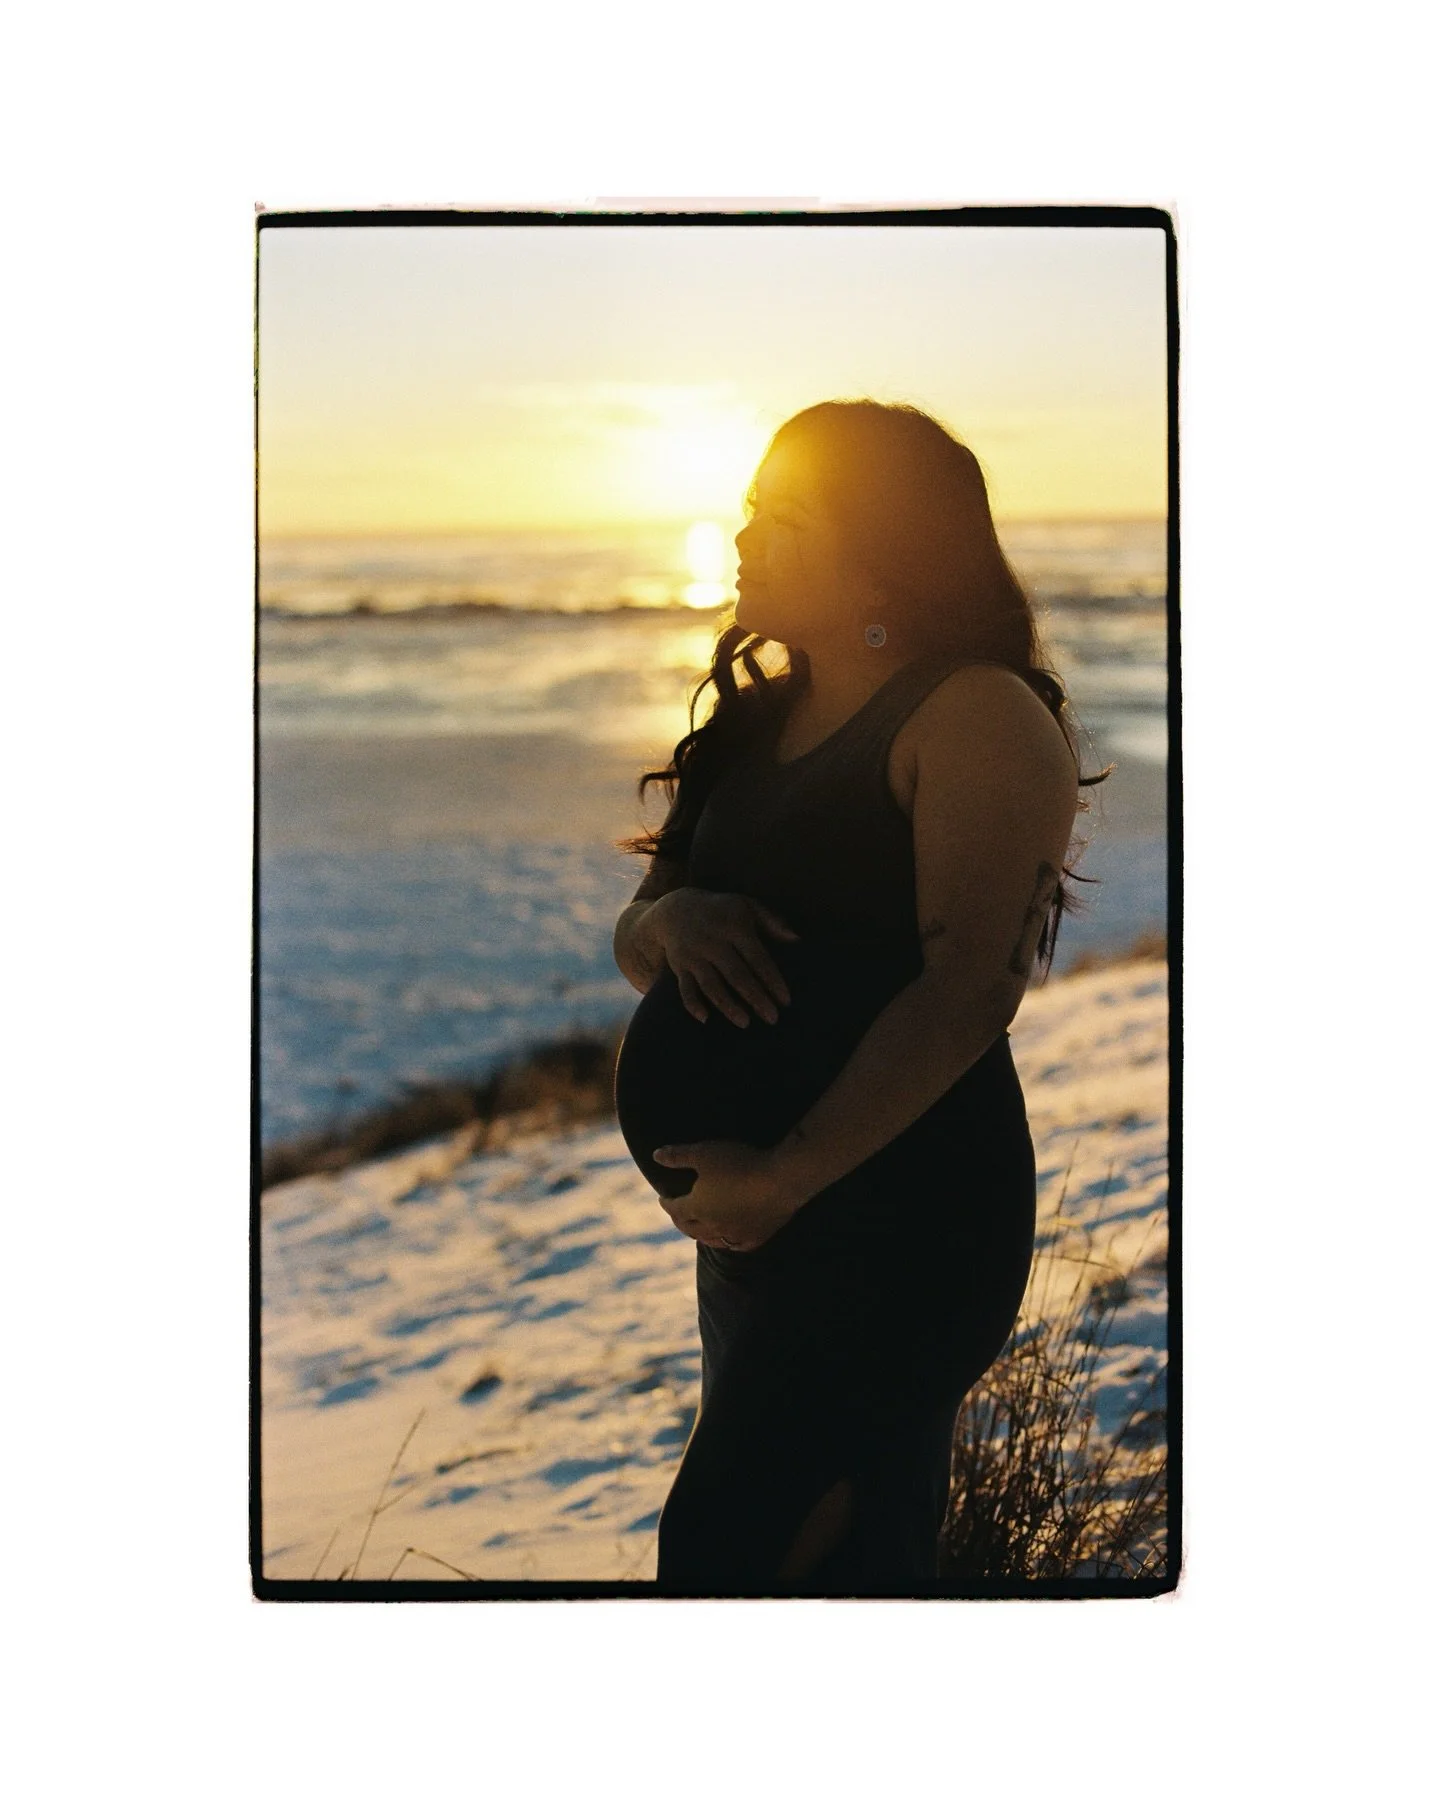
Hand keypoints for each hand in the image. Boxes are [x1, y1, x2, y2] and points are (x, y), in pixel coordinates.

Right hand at [638, 889, 799, 1026]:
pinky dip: (693, 1004)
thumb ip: (772, 921)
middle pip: (737, 975)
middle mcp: (713, 942)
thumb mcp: (746, 905)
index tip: (785, 1000)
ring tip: (745, 1023)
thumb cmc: (721, 911)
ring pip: (712, 985)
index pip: (757, 958)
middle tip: (773, 1019)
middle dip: (756, 998)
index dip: (772, 980)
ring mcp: (694, 955)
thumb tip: (796, 940)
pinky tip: (705, 1019)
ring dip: (728, 1006)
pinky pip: (685, 989)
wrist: (675, 909)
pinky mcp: (680, 966)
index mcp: (734, 927)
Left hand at [651, 1140, 800, 1251]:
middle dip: (681, 1222)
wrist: (780, 1179)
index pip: (675, 1208)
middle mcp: (712, 1226)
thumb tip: (655, 1156)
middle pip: (690, 1228)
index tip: (663, 1199)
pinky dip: (728, 1243)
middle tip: (677, 1216)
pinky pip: (737, 1246)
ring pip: (711, 1240)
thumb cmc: (739, 1163)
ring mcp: (735, 1235)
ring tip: (698, 1230)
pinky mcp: (756, 1238)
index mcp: (696, 1207)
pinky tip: (730, 1240)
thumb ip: (678, 1156)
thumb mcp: (704, 1153)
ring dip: (701, 1235)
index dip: (667, 1203)